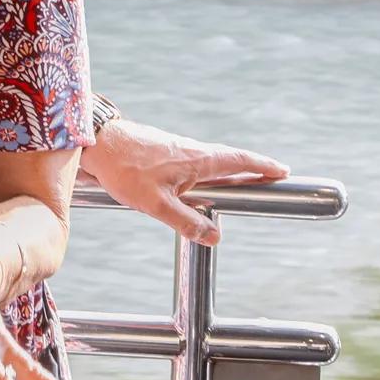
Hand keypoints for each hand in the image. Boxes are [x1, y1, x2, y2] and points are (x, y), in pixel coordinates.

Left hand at [82, 116, 290, 245]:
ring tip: (240, 187)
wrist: (96, 142)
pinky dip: (206, 174)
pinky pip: (194, 165)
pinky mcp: (164, 153)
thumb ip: (187, 222)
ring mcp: (178, 150)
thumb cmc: (125, 169)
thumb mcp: (157, 204)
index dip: (262, 167)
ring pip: (210, 163)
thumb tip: (214, 236)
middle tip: (270, 179)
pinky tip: (199, 188)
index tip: (282, 171)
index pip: (239, 161)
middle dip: (251, 171)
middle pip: (230, 161)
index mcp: (198, 159)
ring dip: (229, 173)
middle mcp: (192, 150)